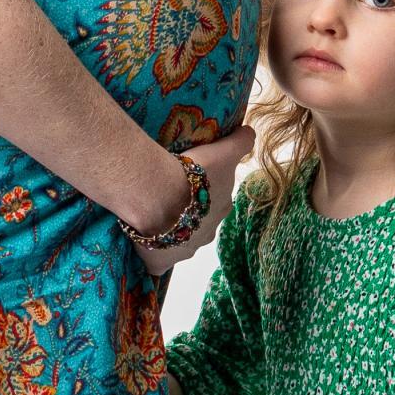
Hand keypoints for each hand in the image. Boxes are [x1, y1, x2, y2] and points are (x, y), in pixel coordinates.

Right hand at [135, 125, 254, 275]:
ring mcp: (185, 249)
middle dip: (189, 211)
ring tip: (154, 212)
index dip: (204, 190)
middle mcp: (208, 232)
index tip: (188, 178)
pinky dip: (153, 255)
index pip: (216, 199)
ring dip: (171, 229)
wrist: (158, 193)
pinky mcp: (162, 262)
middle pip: (200, 221)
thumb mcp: (224, 151)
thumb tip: (249, 132)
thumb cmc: (192, 171)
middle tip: (169, 192)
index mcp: (222, 207)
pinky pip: (158, 262)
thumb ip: (240, 143)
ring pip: (180, 240)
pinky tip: (144, 243)